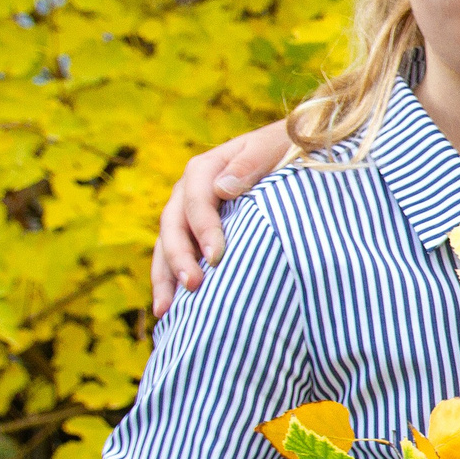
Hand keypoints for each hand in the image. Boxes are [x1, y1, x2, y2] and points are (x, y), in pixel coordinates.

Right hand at [153, 119, 294, 316]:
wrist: (293, 151)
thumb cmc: (288, 150)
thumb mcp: (276, 147)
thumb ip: (251, 163)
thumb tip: (224, 187)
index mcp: (207, 168)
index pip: (198, 200)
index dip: (204, 228)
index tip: (216, 257)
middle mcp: (189, 190)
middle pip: (174, 225)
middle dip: (180, 258)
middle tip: (193, 286)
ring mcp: (188, 213)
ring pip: (167, 245)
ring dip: (165, 276)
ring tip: (166, 310)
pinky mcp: (194, 233)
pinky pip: (176, 256)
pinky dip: (171, 280)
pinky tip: (171, 310)